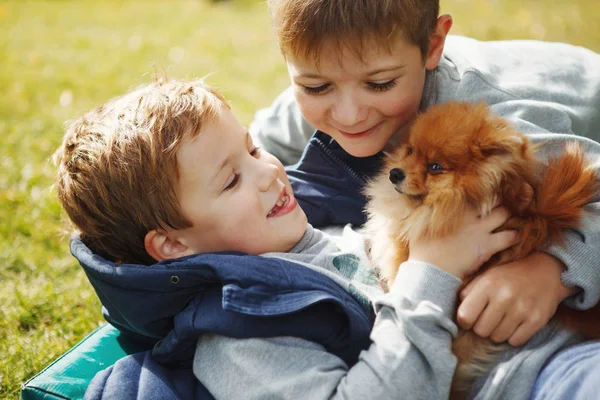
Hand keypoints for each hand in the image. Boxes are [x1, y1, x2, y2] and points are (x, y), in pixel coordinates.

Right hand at [408, 206, 517, 278]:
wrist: (429, 271)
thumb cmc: (423, 249)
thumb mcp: (421, 225)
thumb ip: (428, 211)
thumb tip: (428, 202)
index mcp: (454, 209)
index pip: (474, 194)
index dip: (481, 195)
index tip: (483, 199)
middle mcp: (470, 216)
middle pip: (490, 200)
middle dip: (497, 203)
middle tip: (499, 209)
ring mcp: (480, 230)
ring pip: (504, 214)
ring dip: (509, 218)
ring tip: (510, 221)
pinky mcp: (487, 246)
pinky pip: (510, 237)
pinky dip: (513, 237)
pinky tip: (513, 238)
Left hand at [457, 252, 577, 345]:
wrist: (545, 271)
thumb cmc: (509, 276)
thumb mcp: (485, 276)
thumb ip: (468, 292)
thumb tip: (455, 313)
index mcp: (488, 285)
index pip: (465, 316)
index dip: (465, 321)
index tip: (470, 318)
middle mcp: (504, 297)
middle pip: (481, 331)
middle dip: (482, 327)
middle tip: (488, 319)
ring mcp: (522, 309)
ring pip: (498, 337)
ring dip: (497, 332)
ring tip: (502, 320)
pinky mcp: (537, 320)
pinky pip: (515, 341)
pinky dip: (513, 336)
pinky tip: (515, 324)